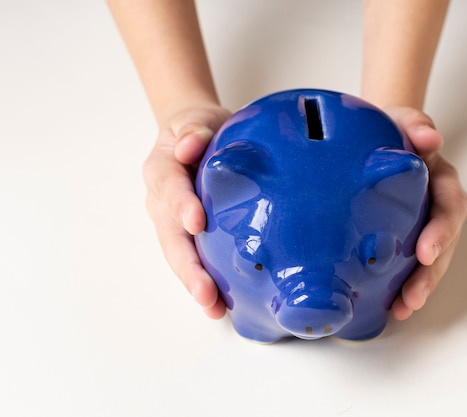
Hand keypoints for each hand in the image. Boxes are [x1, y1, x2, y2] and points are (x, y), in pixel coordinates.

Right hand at [143, 104, 230, 318]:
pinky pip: (194, 259)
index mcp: (162, 169)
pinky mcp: (189, 236)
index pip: (169, 187)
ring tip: (213, 308)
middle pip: (171, 237)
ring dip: (195, 283)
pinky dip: (204, 282)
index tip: (196, 222)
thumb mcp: (197, 119)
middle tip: (205, 293)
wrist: (194, 138)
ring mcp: (172, 223)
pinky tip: (220, 304)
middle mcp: (161, 202)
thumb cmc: (199, 128)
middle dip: (188, 267)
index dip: (181, 204)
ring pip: (179, 256)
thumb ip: (194, 128)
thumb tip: (190, 145)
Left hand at [384, 106, 466, 320]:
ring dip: (421, 286)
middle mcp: (436, 205)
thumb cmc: (390, 131)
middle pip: (444, 243)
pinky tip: (390, 305)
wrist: (374, 137)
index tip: (427, 252)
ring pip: (432, 259)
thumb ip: (416, 124)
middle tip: (414, 296)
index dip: (442, 231)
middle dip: (432, 273)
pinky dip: (403, 285)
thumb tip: (430, 138)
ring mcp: (422, 223)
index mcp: (440, 180)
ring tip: (403, 309)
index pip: (449, 206)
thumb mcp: (400, 120)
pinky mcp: (405, 236)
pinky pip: (411, 262)